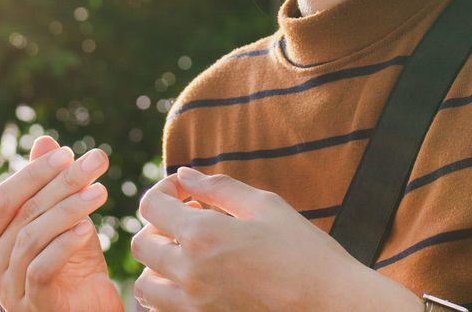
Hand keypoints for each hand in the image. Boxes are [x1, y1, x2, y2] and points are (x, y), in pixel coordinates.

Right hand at [0, 135, 123, 311]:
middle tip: (95, 162)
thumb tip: (44, 140)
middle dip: (61, 183)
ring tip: (100, 192)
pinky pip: (42, 269)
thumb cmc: (72, 264)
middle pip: (22, 214)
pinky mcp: (31, 306)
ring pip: (32, 238)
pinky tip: (88, 229)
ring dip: (69, 210)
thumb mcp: (61, 218)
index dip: (34, 173)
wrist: (89, 309)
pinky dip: (65, 245)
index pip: (3, 198)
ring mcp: (6, 290)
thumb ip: (46, 184)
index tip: (67, 152)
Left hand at [130, 167, 420, 311]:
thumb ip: (218, 187)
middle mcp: (190, 272)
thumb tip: (185, 174)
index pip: (150, 205)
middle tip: (187, 220)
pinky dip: (170, 295)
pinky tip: (199, 281)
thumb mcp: (265, 205)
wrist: (331, 306)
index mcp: (203, 234)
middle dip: (157, 226)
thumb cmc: (304, 251)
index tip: (184, 191)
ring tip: (187, 255)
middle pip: (140, 245)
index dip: (163, 190)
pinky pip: (164, 311)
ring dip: (157, 265)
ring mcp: (194, 306)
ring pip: (145, 285)